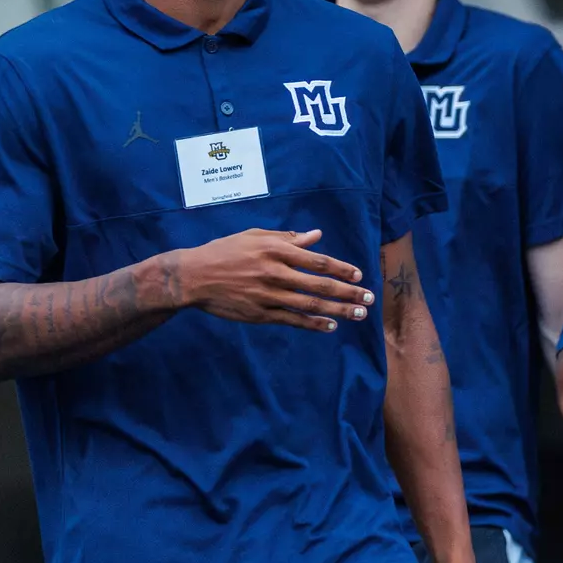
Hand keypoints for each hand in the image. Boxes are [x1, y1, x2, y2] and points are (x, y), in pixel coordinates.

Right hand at [179, 228, 373, 331]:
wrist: (193, 277)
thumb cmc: (224, 251)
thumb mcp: (255, 236)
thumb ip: (287, 238)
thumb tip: (316, 236)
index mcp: (276, 250)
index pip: (317, 261)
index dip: (341, 269)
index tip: (358, 276)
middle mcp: (275, 272)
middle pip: (320, 285)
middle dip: (348, 293)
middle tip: (369, 299)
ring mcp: (268, 295)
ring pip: (310, 305)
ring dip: (337, 310)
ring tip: (358, 314)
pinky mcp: (260, 313)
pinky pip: (292, 320)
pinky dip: (313, 324)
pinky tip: (330, 326)